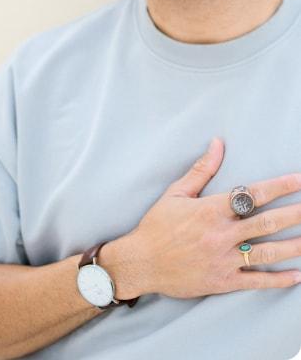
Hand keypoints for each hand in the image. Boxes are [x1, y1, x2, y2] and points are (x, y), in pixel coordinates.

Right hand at [128, 138, 300, 298]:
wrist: (140, 262)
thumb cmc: (156, 226)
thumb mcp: (175, 193)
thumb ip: (201, 170)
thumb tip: (218, 144)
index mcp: (209, 210)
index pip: (252, 195)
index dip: (279, 186)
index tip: (299, 180)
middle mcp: (220, 234)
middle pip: (267, 222)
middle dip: (295, 214)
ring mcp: (223, 259)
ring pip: (267, 252)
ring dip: (294, 245)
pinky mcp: (223, 281)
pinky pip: (257, 280)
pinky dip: (278, 279)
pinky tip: (296, 275)